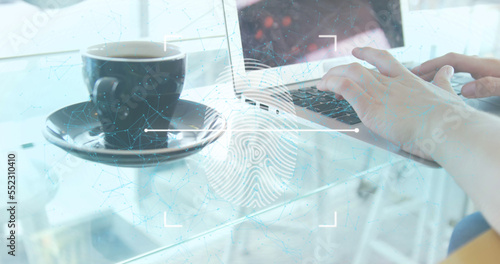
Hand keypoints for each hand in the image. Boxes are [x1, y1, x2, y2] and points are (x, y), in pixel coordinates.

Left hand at [317, 47, 474, 159]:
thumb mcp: (447, 92)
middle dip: (342, 70)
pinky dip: (332, 84)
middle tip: (331, 74)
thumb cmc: (450, 118)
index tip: (357, 51)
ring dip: (332, 77)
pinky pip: (346, 88)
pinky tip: (323, 87)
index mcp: (408, 80)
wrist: (446, 128)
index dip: (368, 53)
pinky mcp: (371, 108)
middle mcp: (391, 84)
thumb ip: (442, 81)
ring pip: (350, 75)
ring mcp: (381, 94)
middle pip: (360, 68)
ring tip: (322, 82)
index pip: (384, 59)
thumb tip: (447, 71)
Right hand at [411, 53, 499, 97]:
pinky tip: (446, 81)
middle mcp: (482, 63)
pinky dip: (450, 74)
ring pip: (456, 66)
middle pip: (451, 62)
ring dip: (439, 71)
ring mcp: (484, 68)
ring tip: (425, 80)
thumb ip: (487, 86)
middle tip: (413, 76)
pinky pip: (463, 70)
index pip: (452, 60)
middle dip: (431, 67)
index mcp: (484, 65)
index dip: (433, 64)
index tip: (417, 71)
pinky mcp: (486, 73)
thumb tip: (464, 90)